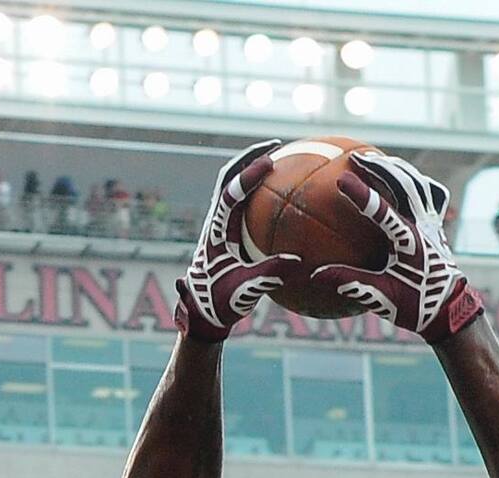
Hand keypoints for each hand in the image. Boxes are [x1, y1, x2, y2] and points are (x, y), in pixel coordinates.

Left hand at [172, 141, 303, 338]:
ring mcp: (219, 224)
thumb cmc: (220, 302)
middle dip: (249, 158)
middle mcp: (214, 221)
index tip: (270, 161)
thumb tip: (297, 261)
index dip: (248, 176)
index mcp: (215, 231)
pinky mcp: (226, 231)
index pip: (230, 194)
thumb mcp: (245, 291)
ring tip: (278, 158)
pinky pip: (243, 203)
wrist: (201, 312)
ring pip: (233, 186)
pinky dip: (259, 191)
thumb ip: (268, 275)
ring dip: (251, 170)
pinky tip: (282, 191)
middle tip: (275, 145)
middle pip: (228, 177)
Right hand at [302, 147, 482, 340]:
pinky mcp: (437, 225)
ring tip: (377, 159)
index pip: (382, 211)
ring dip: (396, 168)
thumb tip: (316, 275)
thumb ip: (350, 283)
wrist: (450, 309)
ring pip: (417, 183)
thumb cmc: (416, 306)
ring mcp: (432, 223)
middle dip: (378, 167)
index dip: (361, 193)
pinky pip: (430, 193)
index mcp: (409, 241)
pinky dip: (416, 181)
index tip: (342, 178)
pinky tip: (404, 178)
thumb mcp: (381, 298)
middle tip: (356, 157)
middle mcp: (423, 226)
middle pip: (403, 184)